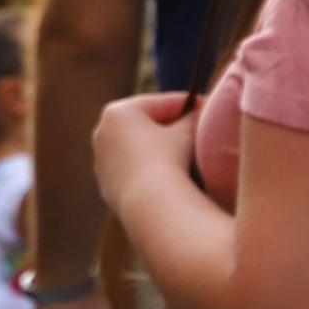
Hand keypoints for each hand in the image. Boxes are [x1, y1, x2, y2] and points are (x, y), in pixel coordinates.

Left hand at [93, 91, 198, 217]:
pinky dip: (148, 169)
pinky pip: (132, 170)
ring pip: (137, 148)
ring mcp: (101, 160)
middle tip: (197, 128)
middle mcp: (102, 132)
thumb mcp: (188, 132)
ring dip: (158, 148)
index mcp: (118, 112)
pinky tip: (167, 176)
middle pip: (144, 123)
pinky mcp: (105, 184)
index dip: (188, 104)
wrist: (150, 205)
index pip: (160, 103)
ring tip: (185, 154)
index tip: (208, 107)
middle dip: (171, 125)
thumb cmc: (169, 160)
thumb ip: (193, 117)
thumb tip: (200, 111)